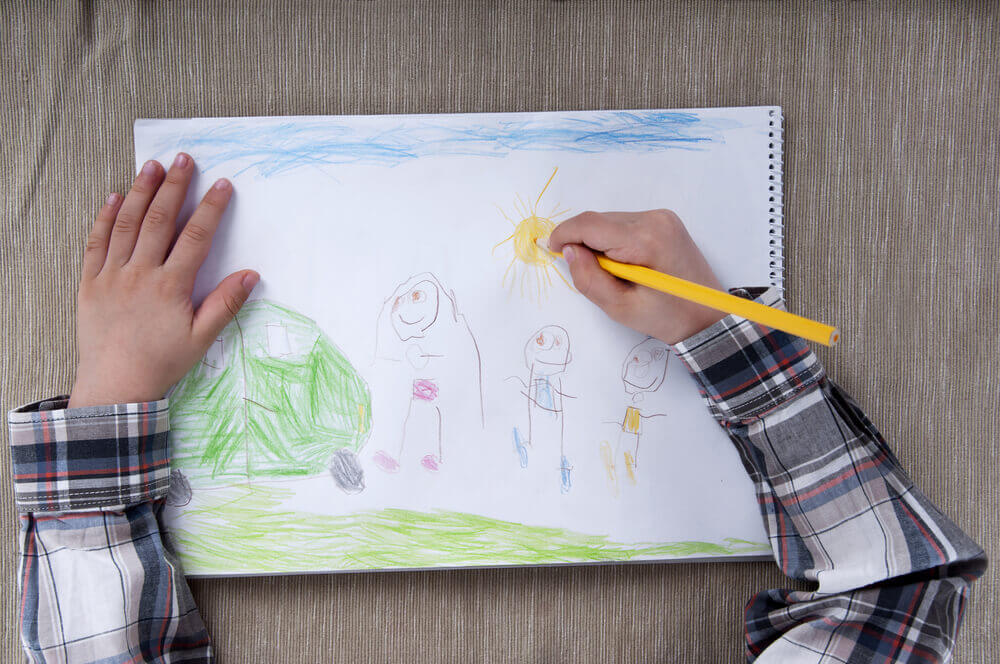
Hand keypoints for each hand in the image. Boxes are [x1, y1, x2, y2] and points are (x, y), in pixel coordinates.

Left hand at [69, 154, 258, 407]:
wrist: (115, 384)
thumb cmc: (161, 363)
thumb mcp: (201, 338)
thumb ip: (225, 304)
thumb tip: (251, 276)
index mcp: (170, 286)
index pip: (195, 236)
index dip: (211, 208)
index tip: (222, 185)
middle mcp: (140, 274)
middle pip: (160, 219)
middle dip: (174, 186)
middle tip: (184, 159)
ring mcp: (112, 275)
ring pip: (127, 223)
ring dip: (141, 191)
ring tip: (151, 165)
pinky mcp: (90, 282)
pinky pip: (96, 242)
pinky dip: (105, 217)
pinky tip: (115, 197)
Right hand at [548, 209, 725, 344]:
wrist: (707, 315)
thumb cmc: (666, 317)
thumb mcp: (620, 307)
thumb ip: (589, 278)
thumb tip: (568, 251)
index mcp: (646, 240)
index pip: (590, 225)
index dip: (564, 234)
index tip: (551, 250)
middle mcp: (655, 219)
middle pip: (599, 221)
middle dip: (583, 242)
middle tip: (589, 272)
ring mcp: (662, 217)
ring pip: (610, 221)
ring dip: (599, 241)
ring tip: (613, 272)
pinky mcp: (664, 220)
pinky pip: (625, 223)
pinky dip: (615, 240)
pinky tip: (625, 263)